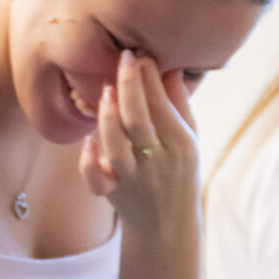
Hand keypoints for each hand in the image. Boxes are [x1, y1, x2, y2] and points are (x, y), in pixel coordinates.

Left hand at [77, 50, 199, 235]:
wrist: (168, 226)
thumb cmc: (178, 171)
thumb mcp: (190, 138)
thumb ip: (178, 103)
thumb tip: (167, 65)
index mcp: (182, 144)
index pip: (163, 104)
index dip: (150, 75)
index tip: (139, 52)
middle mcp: (158, 161)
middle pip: (139, 121)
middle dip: (130, 86)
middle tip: (124, 57)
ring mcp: (133, 178)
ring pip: (117, 146)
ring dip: (108, 116)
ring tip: (106, 89)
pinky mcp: (112, 193)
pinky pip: (97, 179)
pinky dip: (89, 160)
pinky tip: (88, 141)